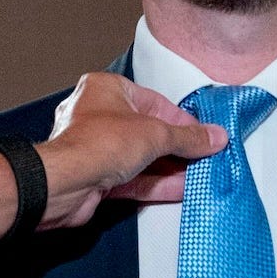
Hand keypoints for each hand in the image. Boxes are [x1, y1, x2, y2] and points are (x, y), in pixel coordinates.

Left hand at [37, 73, 225, 228]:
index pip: (155, 102)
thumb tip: (212, 136)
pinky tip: (180, 188)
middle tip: (204, 155)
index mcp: (106, 89)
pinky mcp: (97, 177)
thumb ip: (187, 137)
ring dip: (170, 167)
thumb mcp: (155, 134)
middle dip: (177, 147)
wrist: (64, 184)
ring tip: (199, 174)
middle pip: (148, 131)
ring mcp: (96, 148)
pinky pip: (132, 178)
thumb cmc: (95, 144)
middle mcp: (98, 115)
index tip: (203, 134)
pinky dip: (156, 183)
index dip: (183, 120)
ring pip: (141, 157)